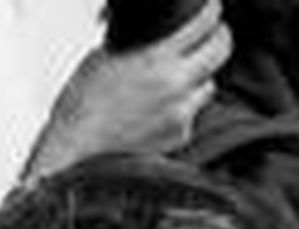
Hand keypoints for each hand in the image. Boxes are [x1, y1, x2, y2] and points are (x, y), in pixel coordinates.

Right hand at [26, 0, 231, 178]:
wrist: (77, 146)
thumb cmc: (83, 102)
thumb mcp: (105, 55)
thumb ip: (134, 43)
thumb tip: (146, 33)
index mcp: (157, 59)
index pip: (202, 25)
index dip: (212, 11)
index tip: (213, 8)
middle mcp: (176, 86)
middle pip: (220, 52)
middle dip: (221, 37)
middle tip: (217, 32)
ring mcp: (181, 114)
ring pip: (209, 86)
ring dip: (200, 77)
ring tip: (182, 75)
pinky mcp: (180, 136)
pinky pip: (193, 114)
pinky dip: (184, 107)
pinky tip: (162, 107)